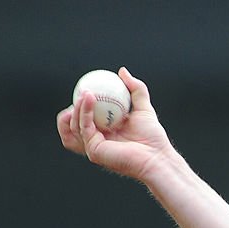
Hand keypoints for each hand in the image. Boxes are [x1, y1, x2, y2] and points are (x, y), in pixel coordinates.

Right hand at [56, 66, 172, 181]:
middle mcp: (96, 142)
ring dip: (76, 108)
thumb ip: (135, 89)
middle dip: (70, 110)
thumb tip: (122, 71)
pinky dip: (84, 111)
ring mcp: (93, 147)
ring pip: (72, 126)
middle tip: (81, 93)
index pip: (84, 120)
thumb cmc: (153, 138)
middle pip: (71, 125)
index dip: (80, 106)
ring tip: (86, 94)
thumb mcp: (144, 108)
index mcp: (104, 134)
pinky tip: (89, 98)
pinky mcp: (93, 151)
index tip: (86, 90)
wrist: (158, 156)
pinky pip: (83, 127)